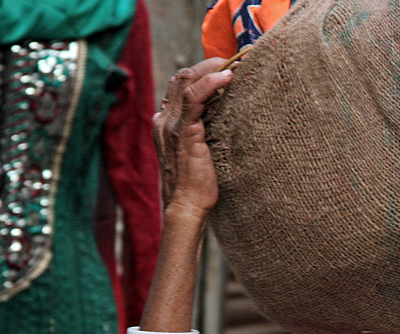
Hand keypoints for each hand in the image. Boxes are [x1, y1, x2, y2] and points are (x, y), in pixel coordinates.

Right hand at [154, 59, 233, 214]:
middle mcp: (164, 119)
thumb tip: (224, 119)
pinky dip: (211, 84)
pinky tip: (227, 78)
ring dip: (212, 69)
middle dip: (208, 65)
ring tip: (234, 65)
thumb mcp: (199, 152)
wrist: (187, 206)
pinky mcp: (185, 133)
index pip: (180, 85)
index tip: (225, 68)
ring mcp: (172, 125)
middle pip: (182, 77)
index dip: (201, 72)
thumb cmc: (198, 184)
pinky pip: (194, 99)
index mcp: (166, 122)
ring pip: (186, 81)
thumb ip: (203, 133)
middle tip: (234, 62)